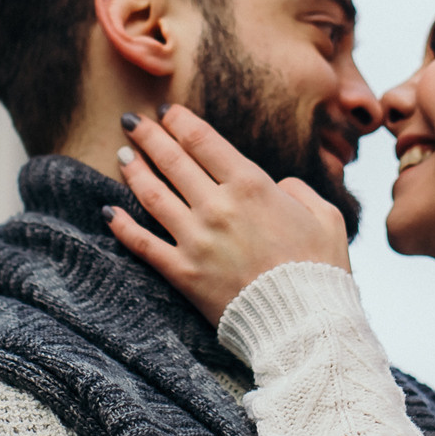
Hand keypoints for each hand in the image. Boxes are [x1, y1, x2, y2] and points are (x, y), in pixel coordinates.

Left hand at [104, 105, 350, 324]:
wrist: (304, 323)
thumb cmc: (320, 269)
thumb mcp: (326, 218)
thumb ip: (300, 192)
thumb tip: (280, 186)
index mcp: (252, 186)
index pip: (204, 141)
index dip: (180, 122)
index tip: (166, 111)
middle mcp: (218, 206)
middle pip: (172, 161)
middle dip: (148, 136)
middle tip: (130, 120)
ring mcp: (196, 239)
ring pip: (153, 195)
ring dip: (134, 171)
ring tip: (122, 154)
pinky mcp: (182, 272)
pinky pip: (142, 244)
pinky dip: (121, 226)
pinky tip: (107, 211)